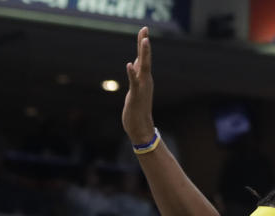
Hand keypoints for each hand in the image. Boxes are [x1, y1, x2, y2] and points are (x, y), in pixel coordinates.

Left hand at [122, 27, 155, 144]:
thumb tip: (134, 62)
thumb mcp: (135, 87)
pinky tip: (129, 65)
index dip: (143, 43)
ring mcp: (142, 87)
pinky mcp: (135, 96)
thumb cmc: (137, 109)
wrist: (141, 128)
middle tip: (145, 29)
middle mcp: (145, 80)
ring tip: (145, 40)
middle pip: (145, 58)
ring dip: (144, 54)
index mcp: (144, 78)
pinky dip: (132, 73)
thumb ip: (136, 74)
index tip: (144, 30)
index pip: (144, 57)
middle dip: (144, 43)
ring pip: (144, 67)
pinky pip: (134, 83)